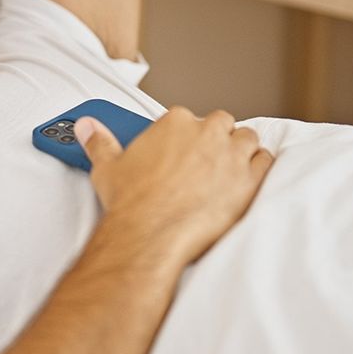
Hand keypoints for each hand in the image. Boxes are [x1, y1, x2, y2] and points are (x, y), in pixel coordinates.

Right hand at [74, 106, 273, 267]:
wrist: (150, 235)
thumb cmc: (132, 203)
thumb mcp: (107, 167)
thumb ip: (99, 142)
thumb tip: (87, 128)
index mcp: (175, 122)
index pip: (188, 118)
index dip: (187, 136)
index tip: (181, 151)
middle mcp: (206, 132)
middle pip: (221, 123)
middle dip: (216, 138)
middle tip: (205, 160)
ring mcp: (230, 155)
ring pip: (247, 139)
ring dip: (241, 150)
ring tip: (229, 168)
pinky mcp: (249, 180)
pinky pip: (266, 162)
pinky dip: (261, 167)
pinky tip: (250, 177)